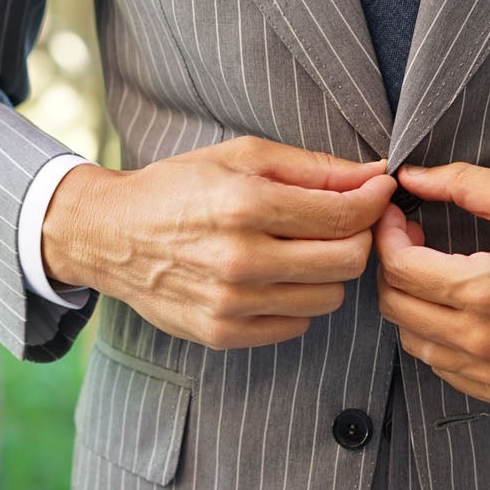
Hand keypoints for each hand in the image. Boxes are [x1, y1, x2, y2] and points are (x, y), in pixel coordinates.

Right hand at [42, 136, 396, 349]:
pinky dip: (299, 301)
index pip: (344, 215)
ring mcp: (230, 302)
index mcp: (245, 204)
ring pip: (328, 298)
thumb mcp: (242, 156)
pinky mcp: (222, 333)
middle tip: (346, 223)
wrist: (110, 235)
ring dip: (328, 272)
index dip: (373, 201)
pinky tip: (277, 278)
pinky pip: (297, 325)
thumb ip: (312, 167)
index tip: (379, 192)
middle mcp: (239, 257)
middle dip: (359, 238)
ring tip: (304, 250)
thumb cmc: (179, 187)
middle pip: (347, 261)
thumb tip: (374, 174)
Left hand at [374, 162, 489, 408]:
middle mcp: (483, 340)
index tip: (398, 218)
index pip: (400, 268)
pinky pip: (446, 370)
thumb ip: (461, 184)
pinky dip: (440, 341)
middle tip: (414, 243)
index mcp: (483, 290)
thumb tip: (410, 176)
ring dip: (414, 307)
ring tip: (437, 277)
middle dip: (393, 270)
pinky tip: (461, 313)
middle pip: (396, 309)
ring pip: (415, 343)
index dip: (387, 236)